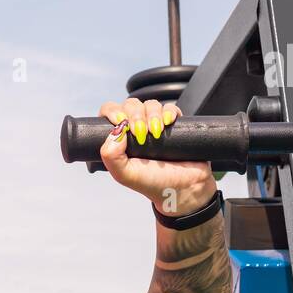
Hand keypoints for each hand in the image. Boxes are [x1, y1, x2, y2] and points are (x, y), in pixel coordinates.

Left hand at [98, 97, 216, 215]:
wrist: (182, 188)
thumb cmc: (153, 183)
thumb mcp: (125, 175)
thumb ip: (111, 157)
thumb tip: (115, 132)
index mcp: (120, 139)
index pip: (110, 112)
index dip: (113, 112)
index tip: (120, 122)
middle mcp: (136, 129)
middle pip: (130, 105)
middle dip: (135, 115)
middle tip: (142, 134)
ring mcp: (155, 125)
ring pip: (150, 104)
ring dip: (152, 114)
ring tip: (157, 133)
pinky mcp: (174, 124)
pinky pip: (171, 107)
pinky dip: (169, 111)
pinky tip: (168, 123)